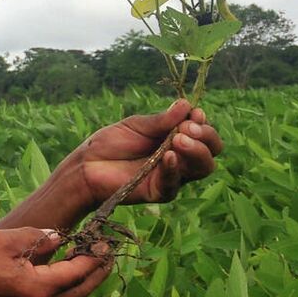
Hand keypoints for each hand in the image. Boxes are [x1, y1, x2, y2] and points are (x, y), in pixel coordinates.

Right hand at [0, 228, 113, 296]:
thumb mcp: (4, 241)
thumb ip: (37, 238)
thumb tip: (58, 238)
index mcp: (39, 288)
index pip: (78, 271)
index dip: (94, 255)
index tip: (105, 240)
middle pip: (79, 291)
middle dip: (97, 272)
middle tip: (108, 254)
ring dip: (81, 281)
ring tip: (91, 262)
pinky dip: (63, 286)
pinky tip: (60, 273)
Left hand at [71, 99, 222, 205]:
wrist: (86, 165)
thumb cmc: (111, 143)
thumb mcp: (137, 125)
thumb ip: (162, 120)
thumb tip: (187, 105)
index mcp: (177, 139)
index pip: (204, 134)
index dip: (203, 124)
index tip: (195, 113)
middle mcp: (181, 159)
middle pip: (211, 151)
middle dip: (205, 137)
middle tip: (187, 128)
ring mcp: (172, 176)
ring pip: (202, 168)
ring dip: (195, 151)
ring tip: (178, 139)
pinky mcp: (160, 191)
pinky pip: (175, 183)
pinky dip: (174, 168)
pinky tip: (169, 156)